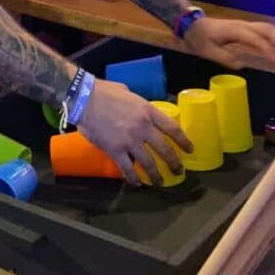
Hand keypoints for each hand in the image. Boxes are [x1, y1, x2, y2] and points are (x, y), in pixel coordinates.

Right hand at [77, 78, 192, 185]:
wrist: (84, 99)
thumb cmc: (104, 91)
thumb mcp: (127, 93)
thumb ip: (137, 104)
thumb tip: (138, 109)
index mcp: (147, 111)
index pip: (172, 128)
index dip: (183, 140)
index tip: (190, 149)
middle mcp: (143, 127)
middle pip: (164, 149)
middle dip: (174, 162)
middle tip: (179, 171)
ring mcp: (130, 141)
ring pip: (148, 163)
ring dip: (156, 175)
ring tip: (160, 182)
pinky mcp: (115, 150)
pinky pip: (127, 168)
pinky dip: (133, 178)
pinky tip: (136, 183)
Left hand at [183, 15, 274, 69]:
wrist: (191, 25)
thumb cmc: (199, 38)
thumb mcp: (207, 51)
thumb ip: (224, 58)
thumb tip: (241, 64)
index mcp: (233, 31)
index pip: (255, 39)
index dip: (267, 49)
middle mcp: (241, 25)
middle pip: (265, 29)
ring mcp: (243, 25)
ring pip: (265, 27)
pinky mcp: (243, 28)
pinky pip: (261, 29)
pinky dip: (273, 35)